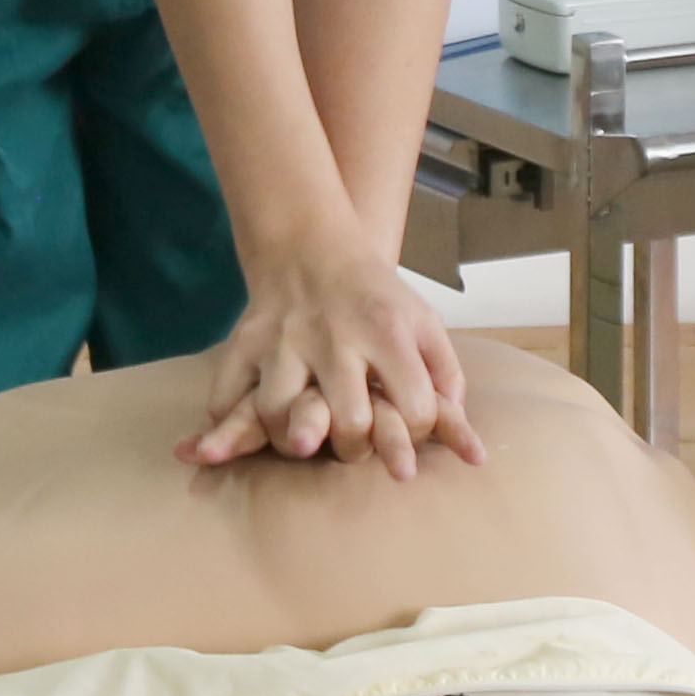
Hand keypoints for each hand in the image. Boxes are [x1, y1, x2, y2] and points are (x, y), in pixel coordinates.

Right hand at [186, 243, 488, 482]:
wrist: (311, 248)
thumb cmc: (375, 297)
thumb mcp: (424, 322)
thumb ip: (446, 377)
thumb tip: (467, 447)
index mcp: (387, 331)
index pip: (415, 409)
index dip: (418, 433)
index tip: (409, 429)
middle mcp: (335, 336)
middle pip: (348, 422)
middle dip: (356, 447)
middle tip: (353, 444)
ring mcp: (284, 339)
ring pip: (280, 415)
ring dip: (294, 440)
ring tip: (307, 440)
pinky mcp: (245, 342)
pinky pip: (226, 395)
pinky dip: (229, 423)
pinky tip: (251, 429)